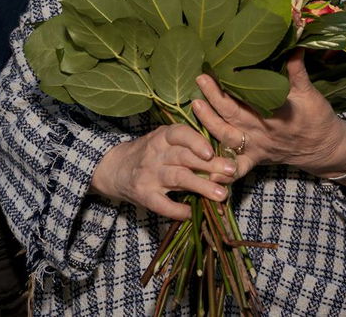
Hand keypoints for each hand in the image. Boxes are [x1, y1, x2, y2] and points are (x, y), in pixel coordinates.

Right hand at [90, 123, 236, 220]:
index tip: (211, 151)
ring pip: (178, 178)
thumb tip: (223, 156)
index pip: (179, 134)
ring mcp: (149, 175)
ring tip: (222, 194)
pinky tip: (191, 212)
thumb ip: (187, 145)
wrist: (114, 169)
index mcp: (162, 137)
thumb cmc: (148, 154)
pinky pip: (162, 204)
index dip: (196, 141)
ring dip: (201, 186)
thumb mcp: (163, 142)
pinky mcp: (144, 195)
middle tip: (231, 172)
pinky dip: (178, 210)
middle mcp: (155, 154)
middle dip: (210, 165)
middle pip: (184, 158)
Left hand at [192, 52, 345, 178]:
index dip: (232, 84)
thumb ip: (298, 71)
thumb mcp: (310, 93)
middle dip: (214, 97)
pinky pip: (238, 167)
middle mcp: (262, 131)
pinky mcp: (255, 159)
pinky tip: (207, 170)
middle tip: (200, 79)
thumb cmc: (318, 117)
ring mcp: (256, 147)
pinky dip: (224, 170)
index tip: (217, 68)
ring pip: (228, 136)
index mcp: (275, 113)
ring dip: (209, 122)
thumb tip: (294, 45)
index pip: (249, 96)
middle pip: (233, 114)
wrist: (326, 148)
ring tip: (196, 105)